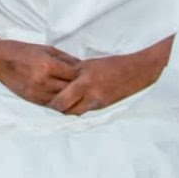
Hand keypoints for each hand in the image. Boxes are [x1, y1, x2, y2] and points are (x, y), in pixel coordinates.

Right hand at [0, 37, 79, 105]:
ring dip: (70, 97)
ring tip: (77, 93)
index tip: (87, 73)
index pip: (74, 75)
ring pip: (61, 100)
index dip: (82, 74)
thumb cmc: (22, 50)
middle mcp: (43, 80)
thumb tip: (83, 66)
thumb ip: (65, 58)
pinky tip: (64, 98)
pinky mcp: (31, 99)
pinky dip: (59, 102)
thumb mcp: (45, 48)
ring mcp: (36, 92)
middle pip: (69, 89)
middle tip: (86, 85)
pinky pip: (51, 104)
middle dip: (78, 87)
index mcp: (47, 65)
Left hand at [47, 37, 172, 115]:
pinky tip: (72, 104)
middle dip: (56, 108)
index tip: (41, 97)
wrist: (137, 72)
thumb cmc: (112, 65)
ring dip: (66, 110)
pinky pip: (85, 111)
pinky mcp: (103, 106)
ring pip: (75, 113)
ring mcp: (98, 102)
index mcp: (85, 81)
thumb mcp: (89, 64)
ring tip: (58, 104)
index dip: (50, 101)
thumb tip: (55, 76)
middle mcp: (91, 95)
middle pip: (66, 109)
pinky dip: (77, 109)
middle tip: (47, 103)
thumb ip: (73, 72)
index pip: (62, 97)